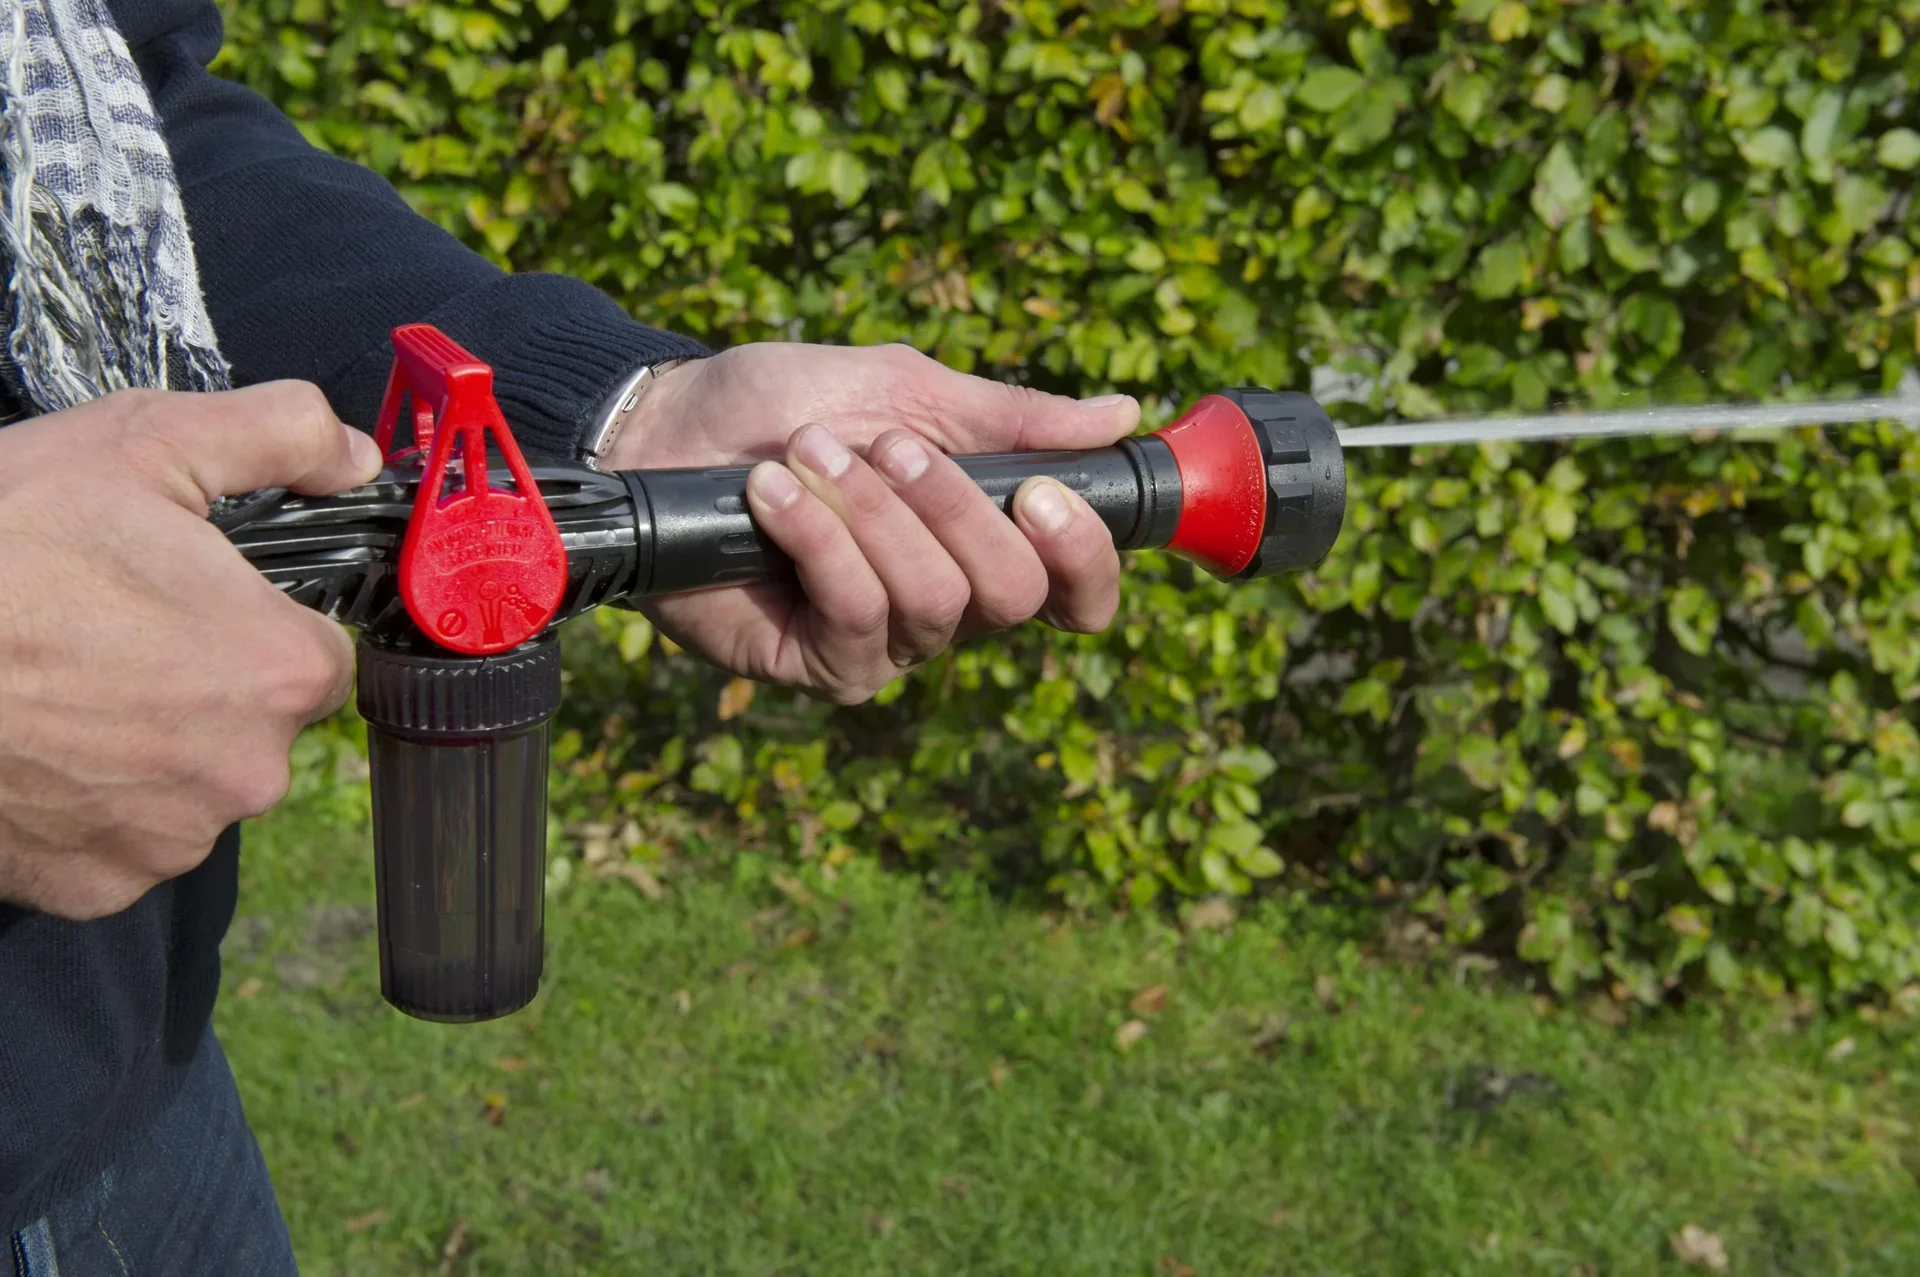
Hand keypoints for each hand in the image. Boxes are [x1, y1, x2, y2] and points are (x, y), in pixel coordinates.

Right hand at [0, 384, 382, 918]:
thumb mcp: (141, 442)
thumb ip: (279, 435)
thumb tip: (354, 458)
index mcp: (279, 671)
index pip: (318, 653)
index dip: (258, 619)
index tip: (192, 599)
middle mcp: (248, 773)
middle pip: (257, 724)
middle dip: (203, 683)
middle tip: (109, 636)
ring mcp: (171, 840)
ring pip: (191, 784)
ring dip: (148, 747)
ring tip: (60, 689)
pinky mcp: (97, 887)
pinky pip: (122, 841)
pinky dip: (88, 804)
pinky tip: (34, 750)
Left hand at [608, 342, 1136, 702]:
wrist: (669, 426)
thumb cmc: (787, 405)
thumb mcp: (907, 389)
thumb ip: (1010, 417)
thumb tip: (1122, 415)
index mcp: (984, 542)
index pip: (1078, 593)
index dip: (1082, 555)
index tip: (1039, 492)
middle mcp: (949, 608)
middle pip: (1013, 596)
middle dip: (952, 507)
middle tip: (887, 446)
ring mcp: (886, 645)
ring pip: (936, 601)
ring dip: (869, 512)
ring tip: (806, 454)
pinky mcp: (819, 666)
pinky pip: (858, 615)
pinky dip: (818, 539)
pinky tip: (770, 496)